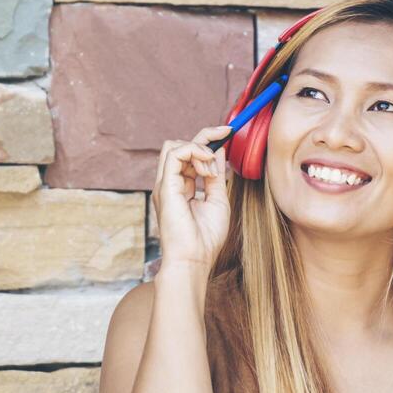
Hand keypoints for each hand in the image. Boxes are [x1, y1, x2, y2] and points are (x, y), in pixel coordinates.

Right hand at [151, 125, 232, 272]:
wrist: (194, 259)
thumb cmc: (206, 238)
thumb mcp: (218, 200)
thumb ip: (215, 177)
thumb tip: (218, 152)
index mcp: (181, 187)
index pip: (189, 154)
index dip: (207, 141)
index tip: (228, 133)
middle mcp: (170, 183)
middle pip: (180, 145)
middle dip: (204, 137)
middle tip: (225, 137)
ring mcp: (165, 184)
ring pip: (174, 145)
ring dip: (199, 149)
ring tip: (212, 170)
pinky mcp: (165, 186)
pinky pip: (175, 154)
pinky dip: (195, 153)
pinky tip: (208, 169)